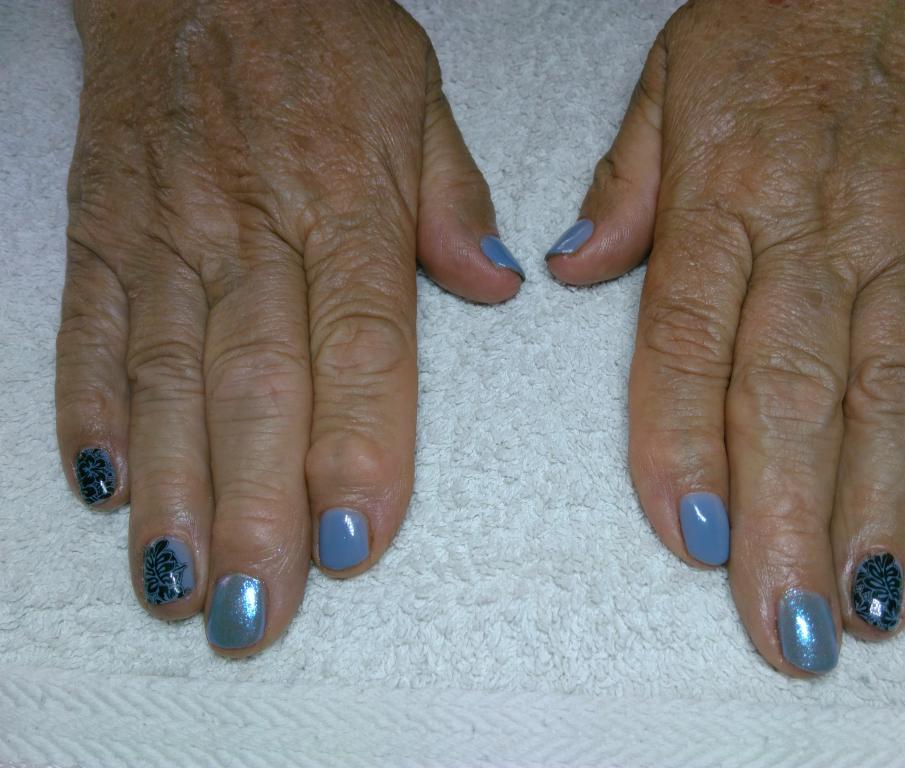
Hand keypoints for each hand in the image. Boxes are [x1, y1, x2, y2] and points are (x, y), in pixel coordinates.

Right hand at [57, 0, 523, 655]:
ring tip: (180, 584)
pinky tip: (99, 488)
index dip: (360, 446)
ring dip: (171, 491)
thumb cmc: (316, 34)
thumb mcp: (417, 95)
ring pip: (164, 379)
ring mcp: (165, 235)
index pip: (362, 345)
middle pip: (255, 387)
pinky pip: (87, 330)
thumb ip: (453, 197)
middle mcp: (250, 229)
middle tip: (260, 610)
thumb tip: (500, 281)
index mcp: (345, 202)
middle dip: (257, 508)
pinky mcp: (101, 233)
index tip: (357, 537)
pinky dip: (88, 410)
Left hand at [548, 0, 904, 674]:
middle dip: (790, 520)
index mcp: (730, 196)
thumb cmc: (785, 22)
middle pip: (798, 396)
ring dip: (878, 512)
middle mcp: (822, 231)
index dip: (686, 444)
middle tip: (782, 624)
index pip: (693, 341)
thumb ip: (627, 187)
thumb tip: (569, 265)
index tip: (692, 536)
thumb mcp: (675, 81)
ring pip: (895, 398)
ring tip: (862, 608)